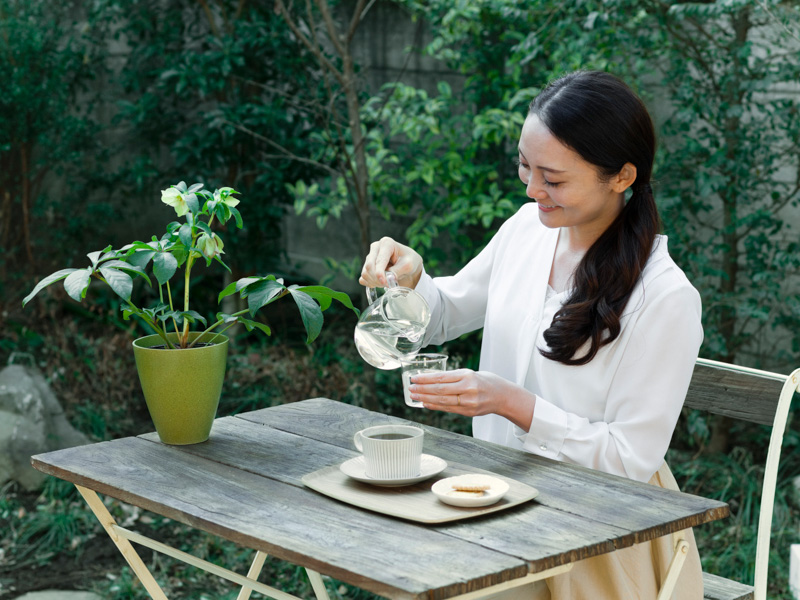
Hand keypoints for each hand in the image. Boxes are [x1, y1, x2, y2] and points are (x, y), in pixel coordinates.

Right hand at [359, 237, 422, 289]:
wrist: (407, 264)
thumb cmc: (409, 261)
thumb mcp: (408, 265)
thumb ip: (397, 271)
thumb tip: (387, 279)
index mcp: (387, 243)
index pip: (379, 260)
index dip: (380, 273)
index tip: (385, 283)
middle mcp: (376, 247)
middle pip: (369, 266)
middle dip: (377, 279)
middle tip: (388, 285)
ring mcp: (370, 256)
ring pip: (365, 273)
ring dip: (375, 282)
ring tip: (387, 283)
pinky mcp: (366, 266)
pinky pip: (363, 278)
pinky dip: (370, 283)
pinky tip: (380, 283)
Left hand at [407, 369, 535, 428]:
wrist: (503, 396)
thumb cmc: (485, 381)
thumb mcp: (470, 373)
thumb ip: (452, 377)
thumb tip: (430, 379)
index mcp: (468, 376)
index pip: (441, 378)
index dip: (425, 379)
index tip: (414, 378)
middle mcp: (468, 389)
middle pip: (440, 390)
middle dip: (422, 390)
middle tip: (410, 388)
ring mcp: (468, 402)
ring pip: (442, 401)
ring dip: (425, 399)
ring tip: (414, 396)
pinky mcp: (468, 412)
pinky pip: (448, 409)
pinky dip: (435, 406)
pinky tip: (426, 404)